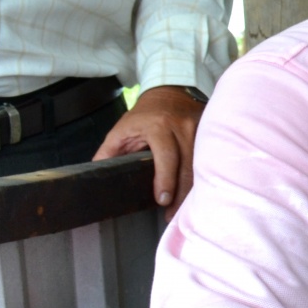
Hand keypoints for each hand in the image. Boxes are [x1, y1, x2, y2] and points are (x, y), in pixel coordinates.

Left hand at [93, 85, 204, 213]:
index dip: (166, 180)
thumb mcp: (121, 129)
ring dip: (193, 190)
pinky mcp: (211, 134)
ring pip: (201, 166)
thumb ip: (109, 152)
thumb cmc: (144, 115)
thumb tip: (96, 175)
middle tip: (171, 214)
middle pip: (188, 166)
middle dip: (181, 193)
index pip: (166, 157)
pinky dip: (203, 178)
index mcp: (159, 126)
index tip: (162, 200)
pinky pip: (208, 160)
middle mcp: (183, 127)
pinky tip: (196, 193)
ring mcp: (201, 130)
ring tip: (183, 209)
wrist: (170, 93)